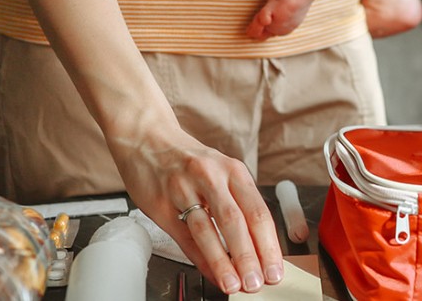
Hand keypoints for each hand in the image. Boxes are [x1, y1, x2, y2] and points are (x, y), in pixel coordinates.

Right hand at [109, 126, 284, 293]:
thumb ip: (237, 204)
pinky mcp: (161, 203)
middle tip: (258, 282)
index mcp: (233, 170)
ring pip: (208, 230)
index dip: (268, 244)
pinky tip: (210, 272)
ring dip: (223, 262)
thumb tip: (256, 247)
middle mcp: (211, 176)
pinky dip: (200, 258)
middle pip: (236, 221)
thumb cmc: (187, 159)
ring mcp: (184, 189)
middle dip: (249, 257)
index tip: (275, 269)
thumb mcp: (220, 171)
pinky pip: (184, 236)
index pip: (258, 212)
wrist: (146, 137)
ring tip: (234, 284)